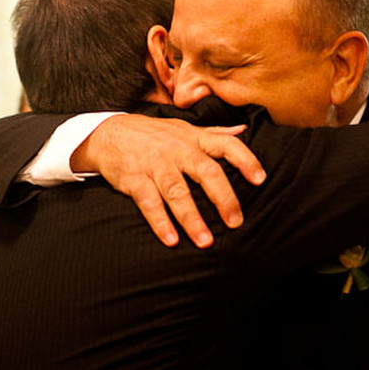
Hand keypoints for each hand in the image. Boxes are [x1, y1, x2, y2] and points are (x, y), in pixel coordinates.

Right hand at [72, 116, 264, 247]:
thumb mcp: (183, 128)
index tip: (260, 179)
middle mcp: (177, 150)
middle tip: (235, 221)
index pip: (225, 144)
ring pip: (177, 192)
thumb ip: (214, 132)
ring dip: (191, 218)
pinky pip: (149, 203)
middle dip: (223, 197)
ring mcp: (155, 165)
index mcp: (194, 138)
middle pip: (206, 171)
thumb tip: (242, 130)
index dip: (245, 160)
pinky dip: (160, 222)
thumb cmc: (153, 134)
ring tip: (205, 241)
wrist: (108, 133)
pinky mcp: (134, 179)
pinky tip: (171, 240)